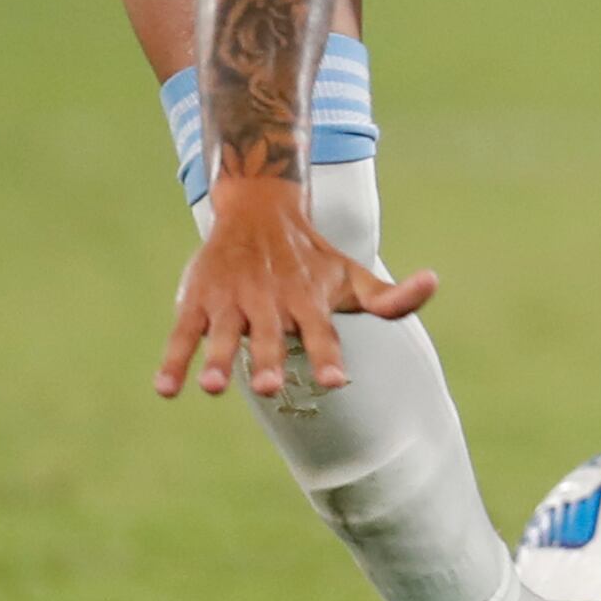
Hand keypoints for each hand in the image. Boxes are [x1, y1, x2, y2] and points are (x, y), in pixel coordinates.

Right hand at [155, 174, 436, 400]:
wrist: (261, 210)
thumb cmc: (312, 259)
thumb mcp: (352, 277)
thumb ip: (391, 297)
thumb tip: (433, 281)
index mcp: (308, 300)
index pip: (322, 332)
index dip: (328, 356)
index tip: (336, 379)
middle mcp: (270, 302)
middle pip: (269, 336)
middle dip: (266, 360)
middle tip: (266, 387)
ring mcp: (233, 301)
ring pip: (222, 334)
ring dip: (216, 359)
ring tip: (212, 387)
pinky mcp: (200, 301)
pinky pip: (183, 333)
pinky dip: (174, 360)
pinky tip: (167, 390)